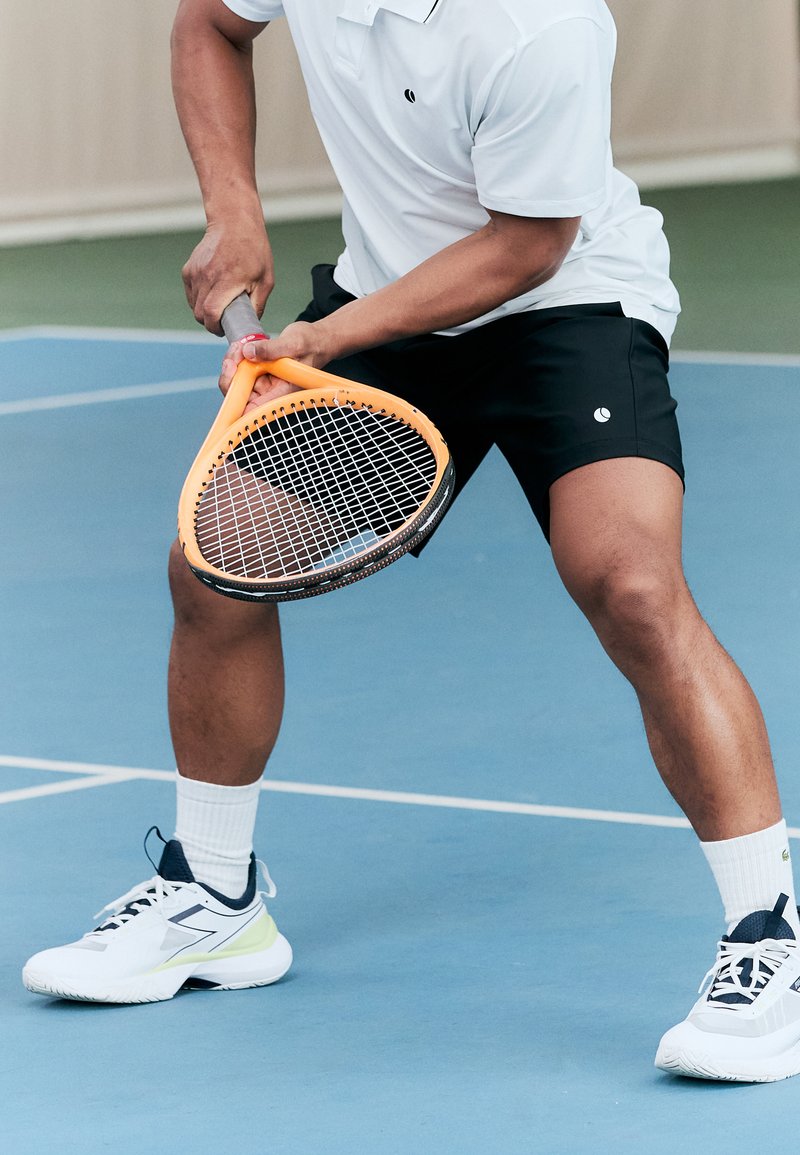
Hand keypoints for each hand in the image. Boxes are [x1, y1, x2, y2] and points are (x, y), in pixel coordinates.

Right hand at [182, 218, 274, 335]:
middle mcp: (207, 277)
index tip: (224, 330)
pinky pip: (190, 294)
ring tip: (219, 306)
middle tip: (223, 321)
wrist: (234, 223)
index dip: (215, 327)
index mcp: (226, 281)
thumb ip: (258, 304)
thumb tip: (252, 325)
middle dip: (210, 323)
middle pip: (199, 314)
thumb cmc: (254, 250)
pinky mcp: (188, 270)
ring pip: (193, 305)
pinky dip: (199, 300)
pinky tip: (212, 294)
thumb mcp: (265, 280)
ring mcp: (195, 273)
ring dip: (204, 312)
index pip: (210, 314)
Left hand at [219, 321, 333, 413]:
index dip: (237, 400)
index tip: (233, 376)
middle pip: (241, 397)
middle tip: (236, 352)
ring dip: (233, 364)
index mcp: (282, 394)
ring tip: (240, 346)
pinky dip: (237, 359)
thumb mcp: (292, 343)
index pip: (254, 410)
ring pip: (238, 383)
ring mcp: (265, 385)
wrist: (316, 340)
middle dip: (231, 375)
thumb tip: (248, 352)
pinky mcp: (260, 375)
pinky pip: (241, 372)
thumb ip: (271, 349)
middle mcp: (272, 393)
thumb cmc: (311, 344)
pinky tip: (242, 346)